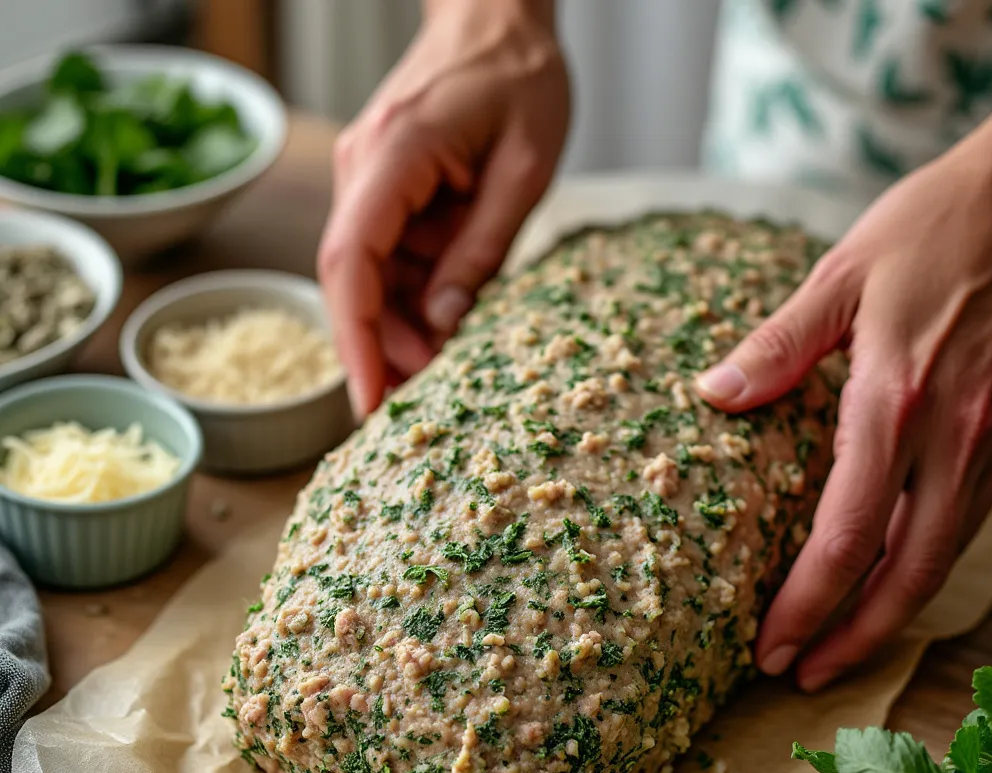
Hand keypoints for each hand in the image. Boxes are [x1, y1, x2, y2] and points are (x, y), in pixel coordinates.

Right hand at [317, 0, 568, 417]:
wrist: (499, 16)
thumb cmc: (520, 78)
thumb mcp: (524, 171)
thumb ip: (483, 250)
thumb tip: (445, 325)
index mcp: (394, 158)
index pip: (352, 263)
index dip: (356, 340)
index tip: (370, 400)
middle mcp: (364, 172)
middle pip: (354, 281)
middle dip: (385, 347)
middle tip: (426, 400)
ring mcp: (369, 181)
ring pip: (371, 278)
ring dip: (402, 329)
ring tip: (445, 369)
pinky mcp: (386, 191)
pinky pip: (392, 259)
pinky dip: (414, 299)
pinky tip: (445, 326)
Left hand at [695, 98, 991, 691]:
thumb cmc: (938, 223)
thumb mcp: (844, 273)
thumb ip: (778, 345)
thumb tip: (713, 396)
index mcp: (896, 402)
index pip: (846, 537)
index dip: (806, 604)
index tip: (770, 645)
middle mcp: (957, 438)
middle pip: (907, 576)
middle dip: (852, 639)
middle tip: (800, 675)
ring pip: (945, 559)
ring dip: (890, 615)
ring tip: (840, 647)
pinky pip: (968, 520)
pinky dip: (924, 565)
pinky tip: (890, 576)